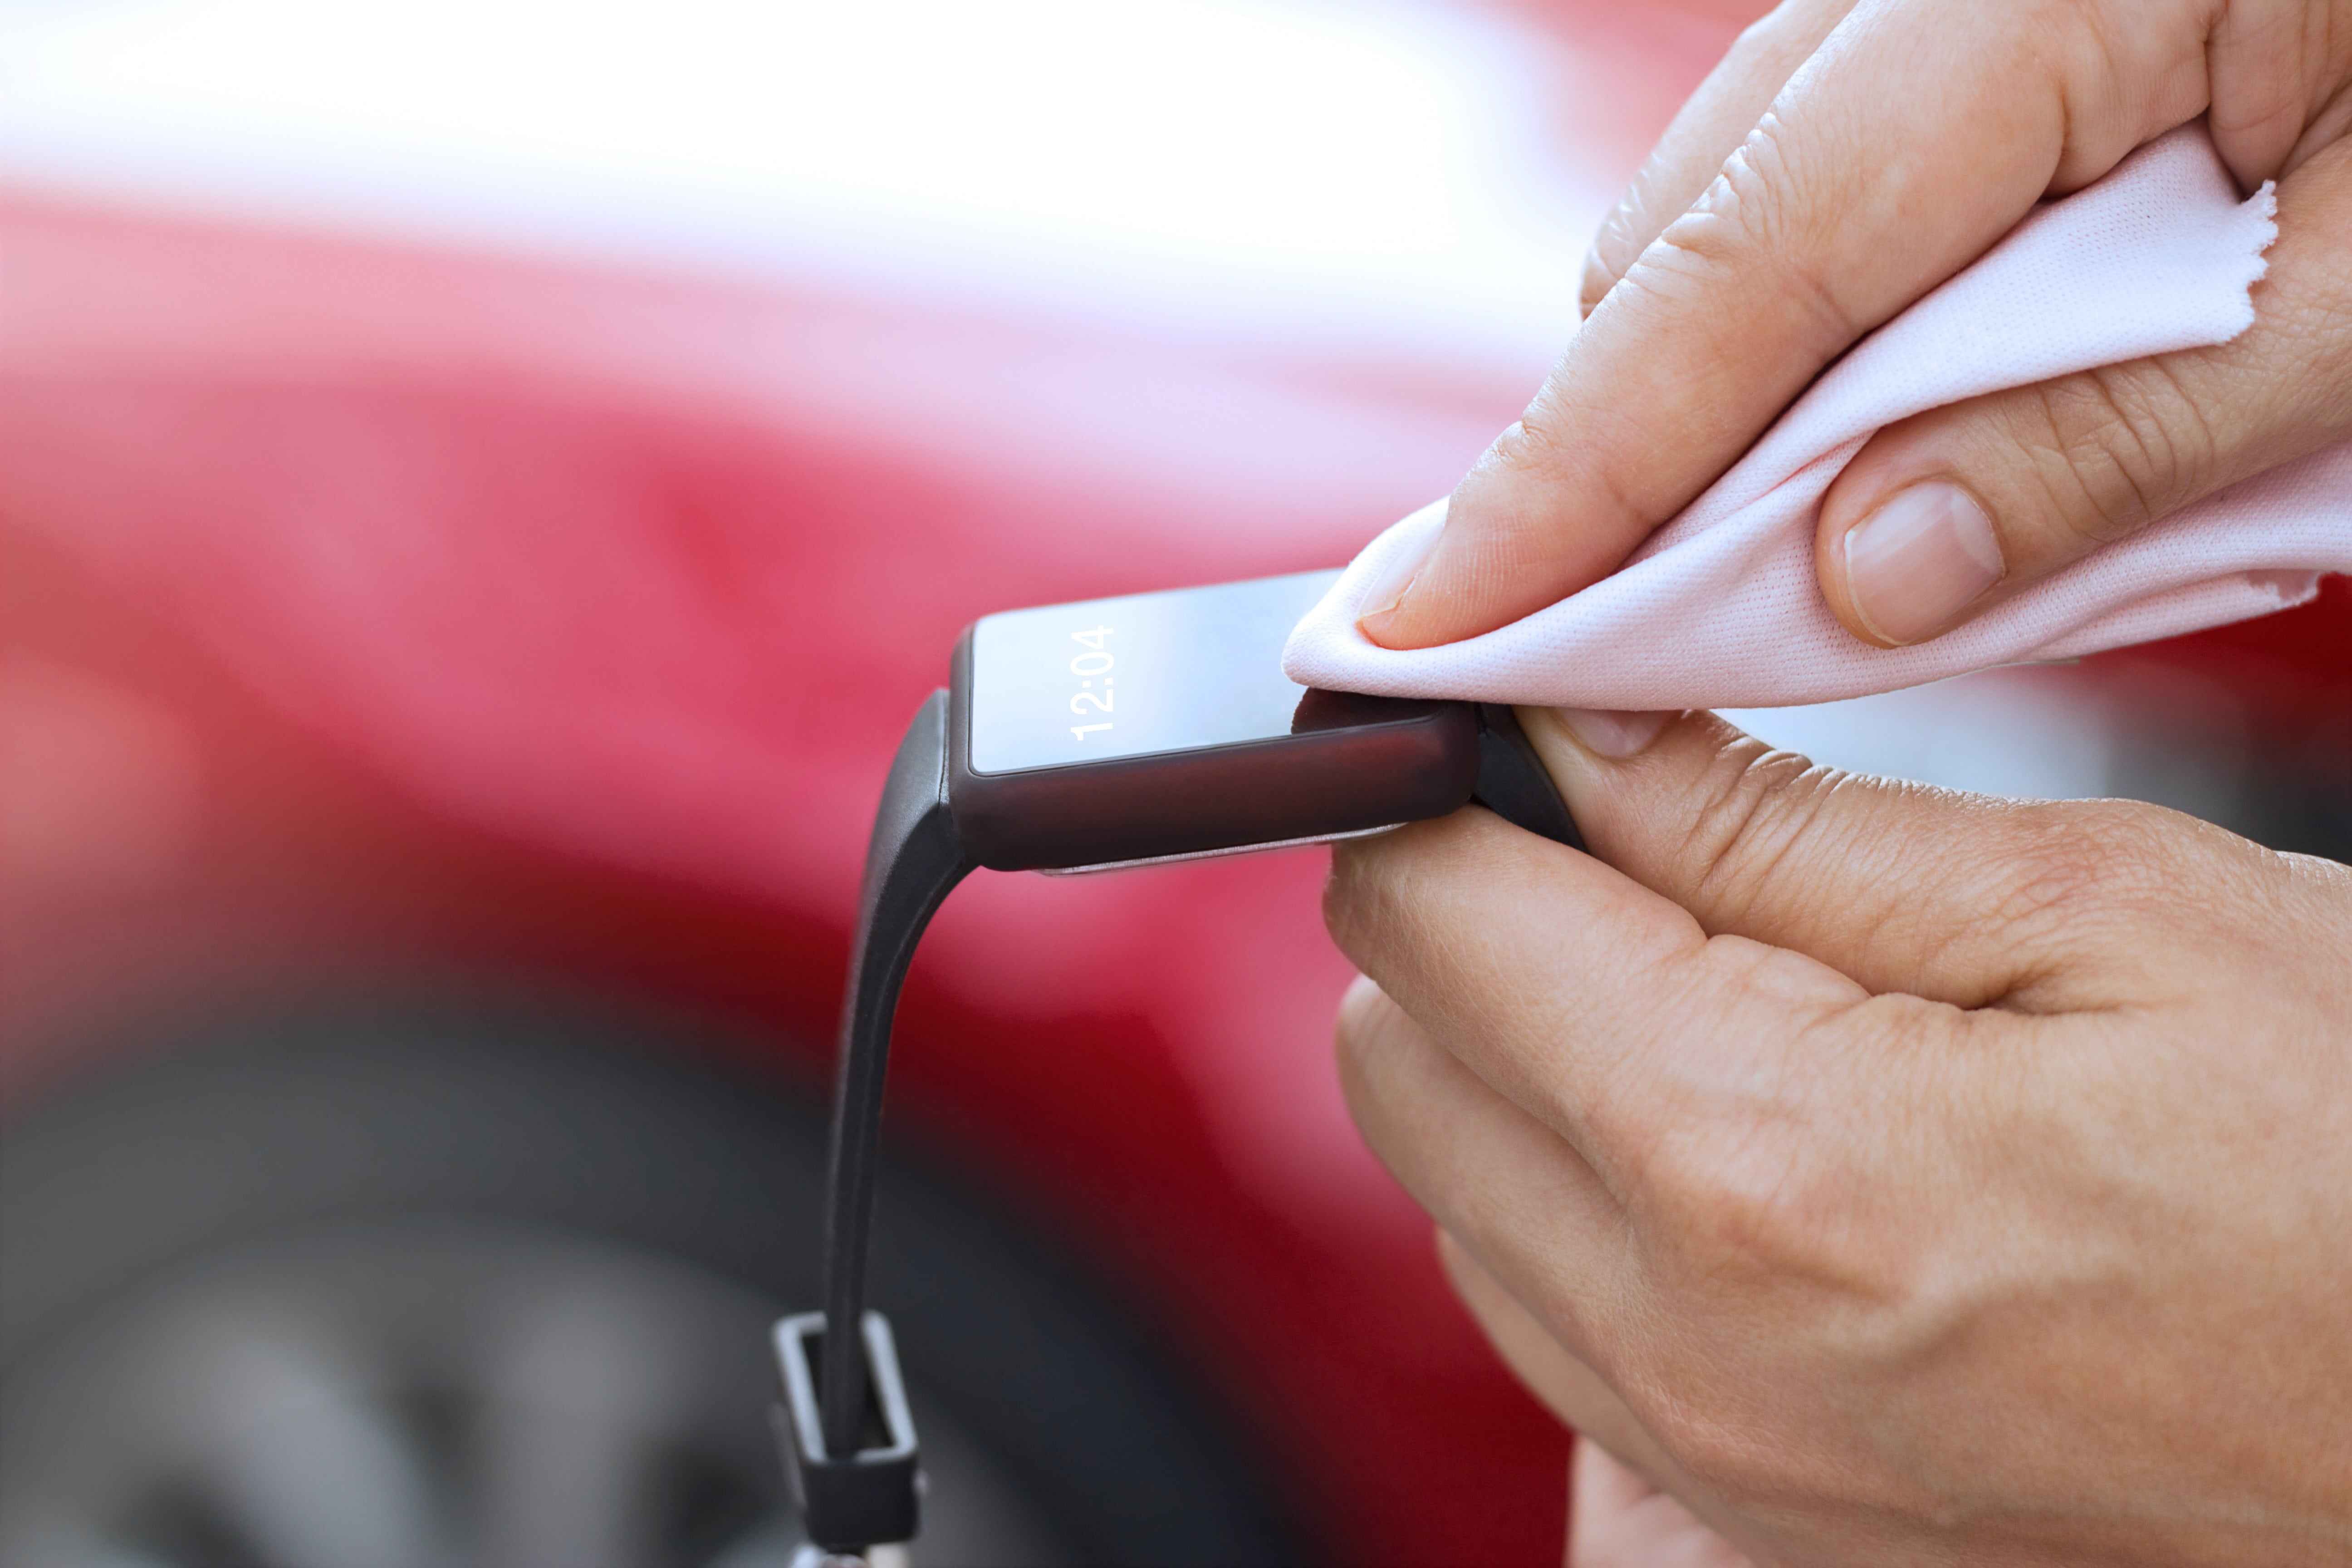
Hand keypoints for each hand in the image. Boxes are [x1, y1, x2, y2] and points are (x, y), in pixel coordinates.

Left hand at [1324, 706, 2351, 1565]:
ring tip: (1702, 981)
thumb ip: (1777, 822)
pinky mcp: (1745, 1495)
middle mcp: (1686, 1331)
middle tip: (1622, 839)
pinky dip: (1576, 1187)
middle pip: (1400, 1057)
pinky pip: (1542, 1302)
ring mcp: (1706, 1440)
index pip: (1430, 914)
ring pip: (1452, 1185)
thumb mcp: (2097, 906)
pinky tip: (1729, 1121)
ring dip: (1516, 1056)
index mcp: (1756, 1158)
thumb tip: (1573, 729)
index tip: (1512, 722)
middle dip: (1466, 915)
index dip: (1446, 782)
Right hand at [1359, 0, 2351, 651]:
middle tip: (1615, 646)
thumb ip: (2098, 440)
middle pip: (1682, 253)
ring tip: (1773, 555)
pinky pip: (1809, 203)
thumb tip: (1864, 577)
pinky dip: (1803, 343)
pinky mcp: (1947, 37)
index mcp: (2030, 5)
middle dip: (1624, 465)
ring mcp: (1919, 6)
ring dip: (1721, 412)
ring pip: (1726, 229)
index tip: (1426, 623)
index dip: (1559, 480)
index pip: (1724, 285)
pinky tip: (1863, 433)